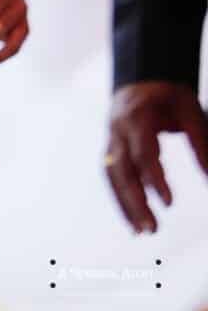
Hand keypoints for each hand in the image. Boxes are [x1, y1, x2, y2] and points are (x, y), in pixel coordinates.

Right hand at [105, 81, 207, 232]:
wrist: (141, 78)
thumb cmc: (168, 94)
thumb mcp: (190, 110)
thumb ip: (201, 143)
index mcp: (136, 116)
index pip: (142, 153)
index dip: (154, 179)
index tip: (170, 204)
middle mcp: (118, 130)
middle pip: (122, 170)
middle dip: (135, 201)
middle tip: (152, 229)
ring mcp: (112, 139)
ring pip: (113, 176)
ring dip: (125, 205)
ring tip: (142, 232)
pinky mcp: (112, 149)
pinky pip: (112, 176)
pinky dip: (121, 199)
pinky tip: (133, 220)